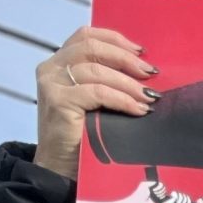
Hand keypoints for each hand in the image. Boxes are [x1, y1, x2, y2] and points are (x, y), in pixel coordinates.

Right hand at [33, 26, 154, 181]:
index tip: (142, 51)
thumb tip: (146, 71)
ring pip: (97, 71)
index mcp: (60, 63)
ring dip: (129, 84)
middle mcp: (51, 68)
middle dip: (126, 59)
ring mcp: (52, 83)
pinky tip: (138, 110)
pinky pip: (97, 93)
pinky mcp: (58, 101)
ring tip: (149, 97)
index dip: (116, 39)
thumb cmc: (86, 135)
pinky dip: (122, 99)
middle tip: (151, 73)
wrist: (63, 167)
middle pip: (92, 48)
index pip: (86, 36)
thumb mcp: (97, 101)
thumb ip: (108, 81)